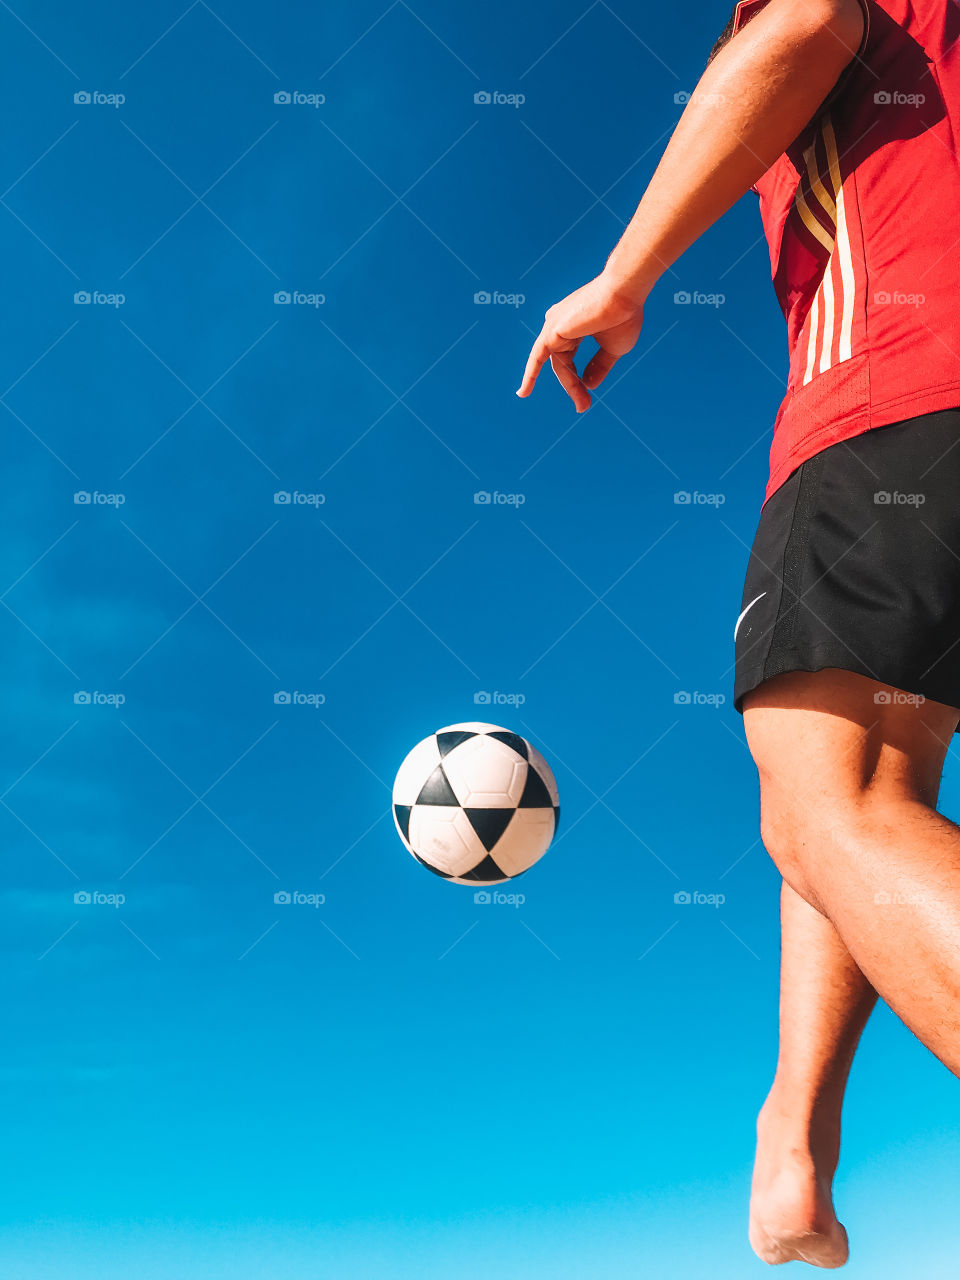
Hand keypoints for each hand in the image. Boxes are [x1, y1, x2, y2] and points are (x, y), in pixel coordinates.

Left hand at [517, 275, 643, 411]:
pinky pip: (537, 358)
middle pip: (563, 363)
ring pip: (559, 364)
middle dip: (573, 386)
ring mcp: (554, 326)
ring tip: (581, 405)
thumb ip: (598, 367)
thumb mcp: (612, 349)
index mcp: (573, 326)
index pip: (570, 359)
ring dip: (569, 385)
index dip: (578, 380)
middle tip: (583, 407)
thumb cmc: (623, 316)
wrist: (624, 296)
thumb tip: (588, 385)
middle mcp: (559, 324)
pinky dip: (530, 374)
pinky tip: (523, 392)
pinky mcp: (551, 331)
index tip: (585, 400)